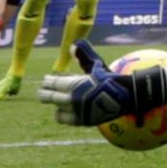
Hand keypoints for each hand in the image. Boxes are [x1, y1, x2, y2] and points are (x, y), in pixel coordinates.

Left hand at [39, 40, 165, 126]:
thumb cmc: (109, 78)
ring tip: (52, 100)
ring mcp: (77, 113)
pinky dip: (62, 114)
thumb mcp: (96, 65)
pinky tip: (61, 110)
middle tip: (41, 91)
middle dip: (45, 93)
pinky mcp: (83, 122)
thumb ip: (83, 55)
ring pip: (58, 110)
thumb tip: (72, 46)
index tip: (46, 79)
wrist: (125, 97)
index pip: (55, 83)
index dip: (49, 81)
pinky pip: (66, 120)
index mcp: (75, 85)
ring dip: (54, 104)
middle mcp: (73, 101)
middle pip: (52, 97)